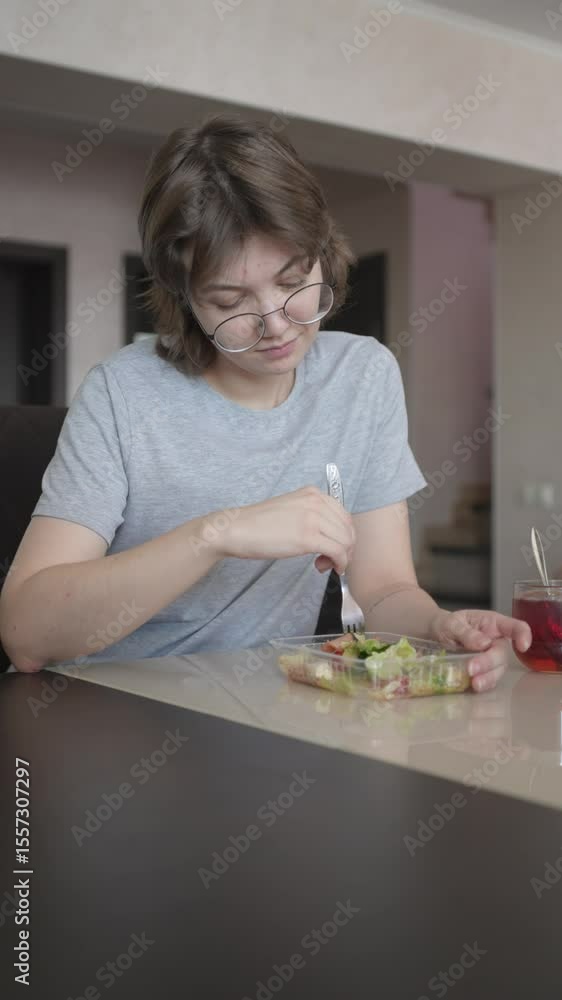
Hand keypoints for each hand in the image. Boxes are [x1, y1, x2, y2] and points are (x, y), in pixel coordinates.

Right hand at [219, 486, 355, 574]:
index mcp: (313, 493)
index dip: (343, 535)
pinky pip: (338, 552)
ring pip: (346, 541)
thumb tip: (330, 536)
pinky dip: (339, 563)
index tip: (332, 548)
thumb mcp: (291, 509)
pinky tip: (326, 567)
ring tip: (322, 564)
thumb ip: (312, 515)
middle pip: (348, 529)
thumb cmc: (258, 524)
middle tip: (328, 560)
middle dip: (344, 548)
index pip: (344, 515)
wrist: (236, 529)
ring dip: (341, 558)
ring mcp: (313, 518)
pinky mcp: (308, 537)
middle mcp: (316, 501)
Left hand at [429, 608, 531, 693]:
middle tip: (471, 668)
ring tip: (474, 683)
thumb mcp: (451, 623)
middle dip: (489, 662)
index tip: (522, 646)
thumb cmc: (447, 624)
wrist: (436, 635)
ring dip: (488, 677)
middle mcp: (496, 641)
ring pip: (498, 669)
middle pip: (502, 653)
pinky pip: (489, 680)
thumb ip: (466, 632)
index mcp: (492, 623)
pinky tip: (474, 687)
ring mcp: (491, 657)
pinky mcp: (484, 671)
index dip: (523, 635)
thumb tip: (484, 643)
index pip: (514, 626)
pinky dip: (484, 685)